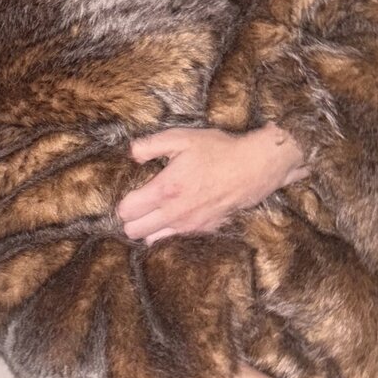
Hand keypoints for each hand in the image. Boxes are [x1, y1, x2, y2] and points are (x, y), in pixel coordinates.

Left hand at [116, 123, 307, 244]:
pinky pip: (173, 238)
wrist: (254, 168)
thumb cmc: (218, 151)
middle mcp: (174, 213)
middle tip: (138, 202)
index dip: (123, 201)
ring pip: (151, 239)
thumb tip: (132, 153)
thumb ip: (150, 145)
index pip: (126, 210)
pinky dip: (166, 230)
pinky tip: (172, 214)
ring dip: (147, 227)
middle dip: (130, 218)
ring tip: (152, 210)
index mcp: (165, 190)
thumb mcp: (182, 138)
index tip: (131, 190)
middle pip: (134, 231)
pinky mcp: (202, 230)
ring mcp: (188, 225)